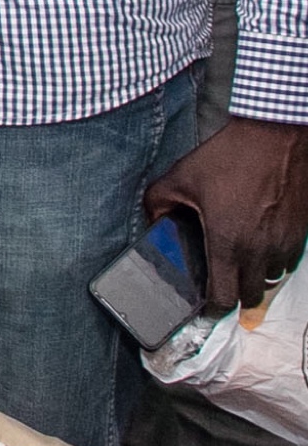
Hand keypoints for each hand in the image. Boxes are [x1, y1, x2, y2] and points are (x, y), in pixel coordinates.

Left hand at [144, 115, 307, 311]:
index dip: (211, 308)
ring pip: (271, 280)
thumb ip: (158, 203)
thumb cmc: (227, 157)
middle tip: (220, 283)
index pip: (223, 298)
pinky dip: (274, 260)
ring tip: (238, 261)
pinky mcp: (301, 233)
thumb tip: (152, 220)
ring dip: (256, 278)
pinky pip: (288, 261)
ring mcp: (285, 244)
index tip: (203, 304)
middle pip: (250, 298)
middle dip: (234, 296)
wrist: (275, 137)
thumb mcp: (180, 177)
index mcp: (227, 243)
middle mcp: (260, 250)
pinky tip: (259, 242)